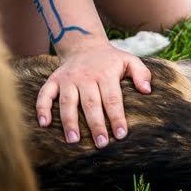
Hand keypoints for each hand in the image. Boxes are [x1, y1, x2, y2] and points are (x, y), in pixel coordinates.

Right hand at [36, 41, 151, 147]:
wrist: (85, 45)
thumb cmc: (110, 60)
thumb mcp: (130, 60)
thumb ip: (141, 74)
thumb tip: (147, 90)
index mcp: (106, 73)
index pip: (112, 99)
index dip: (117, 117)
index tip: (121, 134)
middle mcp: (86, 76)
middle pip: (91, 104)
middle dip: (96, 125)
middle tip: (101, 144)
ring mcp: (68, 79)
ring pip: (67, 102)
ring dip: (69, 122)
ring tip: (74, 140)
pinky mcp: (54, 80)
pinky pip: (45, 94)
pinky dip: (42, 108)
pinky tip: (44, 124)